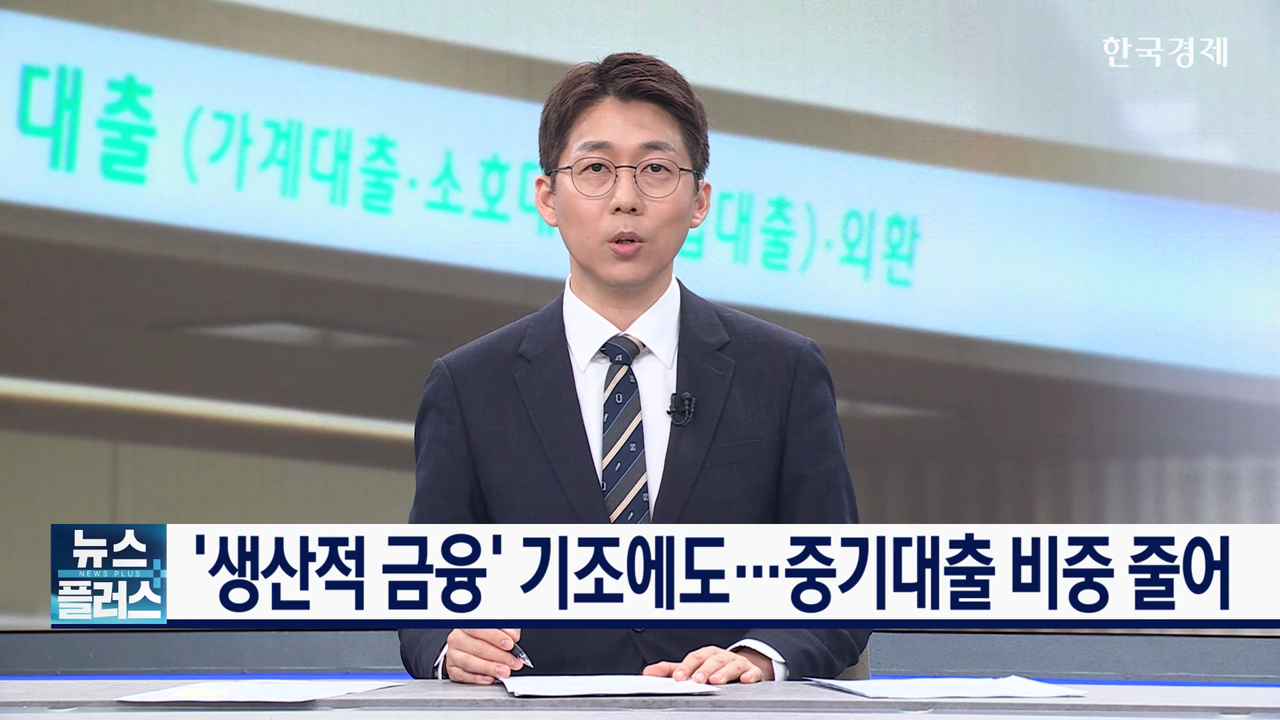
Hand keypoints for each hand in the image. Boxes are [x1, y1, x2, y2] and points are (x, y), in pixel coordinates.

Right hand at [443, 628, 524, 683]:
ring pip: (470, 662)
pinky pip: (464, 676)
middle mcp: (457, 639)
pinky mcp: (452, 669)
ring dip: (490, 668)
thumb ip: (506, 630)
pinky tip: (490, 678)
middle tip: (513, 662)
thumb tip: (513, 637)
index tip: (509, 644)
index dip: (495, 637)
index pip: (479, 629)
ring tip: (504, 672)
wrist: (467, 645)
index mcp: (466, 625)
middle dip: (499, 656)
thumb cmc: (484, 636)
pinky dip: (478, 678)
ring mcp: (453, 655)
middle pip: (477, 648)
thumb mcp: (497, 628)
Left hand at [642, 645, 772, 683]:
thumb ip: (671, 670)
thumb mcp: (692, 667)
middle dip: (704, 670)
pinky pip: (752, 673)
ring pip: (730, 665)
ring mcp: (737, 663)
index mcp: (705, 654)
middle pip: (711, 660)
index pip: (694, 658)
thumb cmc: (712, 667)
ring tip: (716, 681)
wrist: (741, 667)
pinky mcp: (751, 672)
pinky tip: (745, 680)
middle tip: (696, 680)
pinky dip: (749, 675)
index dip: (685, 667)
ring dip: (723, 672)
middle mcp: (720, 656)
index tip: (678, 677)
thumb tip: (648, 673)